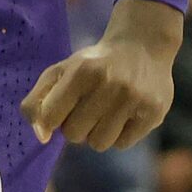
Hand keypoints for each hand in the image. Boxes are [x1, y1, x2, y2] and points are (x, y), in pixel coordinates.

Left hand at [22, 0, 180, 151]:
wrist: (142, 46)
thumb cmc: (93, 64)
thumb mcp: (60, 71)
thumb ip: (38, 101)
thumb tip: (41, 137)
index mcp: (81, 71)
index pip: (50, 117)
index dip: (52, 118)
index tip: (60, 110)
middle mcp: (109, 83)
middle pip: (74, 134)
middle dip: (75, 126)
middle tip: (86, 108)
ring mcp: (134, 99)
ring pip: (99, 144)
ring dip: (97, 133)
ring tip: (104, 113)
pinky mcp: (153, 112)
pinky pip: (122, 144)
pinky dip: (118, 135)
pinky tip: (124, 114)